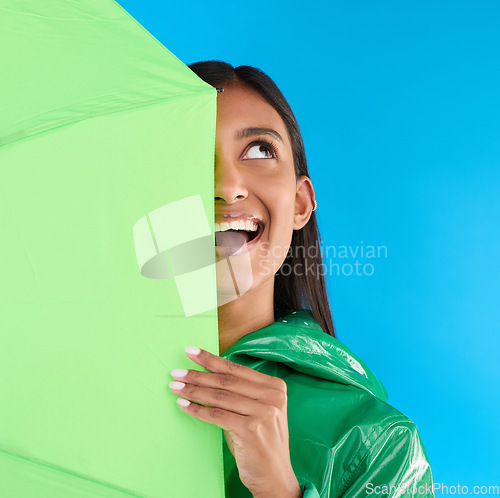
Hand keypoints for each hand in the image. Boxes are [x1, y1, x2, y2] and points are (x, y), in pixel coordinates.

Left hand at [169, 346, 301, 497]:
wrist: (275, 476)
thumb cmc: (261, 441)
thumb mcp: (255, 411)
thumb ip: (240, 392)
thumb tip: (207, 374)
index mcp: (274, 387)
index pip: (236, 369)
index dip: (211, 359)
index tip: (191, 351)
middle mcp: (272, 397)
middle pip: (226, 381)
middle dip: (198, 374)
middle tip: (177, 372)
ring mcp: (263, 413)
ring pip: (219, 397)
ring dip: (193, 391)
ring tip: (176, 387)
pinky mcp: (251, 430)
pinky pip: (217, 416)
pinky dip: (197, 410)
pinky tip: (184, 405)